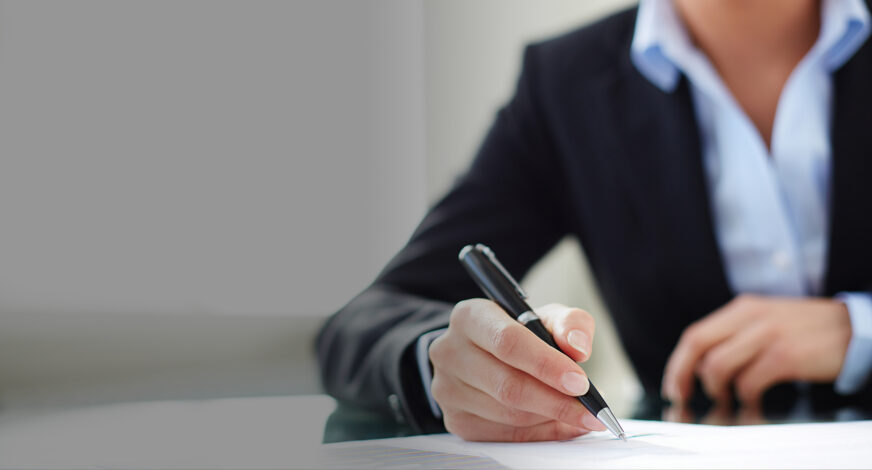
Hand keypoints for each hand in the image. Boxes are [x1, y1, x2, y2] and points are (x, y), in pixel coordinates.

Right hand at [429, 299, 604, 440]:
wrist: (484, 353)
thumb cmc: (518, 332)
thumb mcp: (545, 317)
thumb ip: (570, 324)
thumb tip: (578, 348)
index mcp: (470, 316)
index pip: (508, 342)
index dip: (547, 365)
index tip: (580, 383)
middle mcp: (450, 351)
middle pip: (508, 385)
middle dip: (556, 401)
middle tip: (590, 411)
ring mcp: (447, 389)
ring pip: (508, 414)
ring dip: (551, 418)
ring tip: (579, 414)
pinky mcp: (456, 419)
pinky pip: (504, 435)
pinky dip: (539, 433)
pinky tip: (558, 424)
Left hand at [662, 295, 851, 405]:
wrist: (855, 329)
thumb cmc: (808, 331)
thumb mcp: (767, 321)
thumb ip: (736, 336)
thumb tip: (703, 367)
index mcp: (742, 308)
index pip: (695, 335)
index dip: (678, 364)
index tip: (673, 386)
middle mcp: (750, 317)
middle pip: (697, 346)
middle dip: (683, 377)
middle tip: (684, 399)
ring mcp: (767, 335)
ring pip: (718, 367)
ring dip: (718, 392)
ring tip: (729, 402)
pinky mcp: (785, 356)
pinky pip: (749, 384)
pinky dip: (745, 401)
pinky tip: (752, 406)